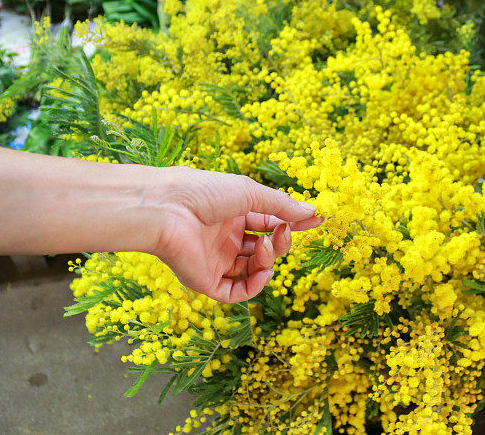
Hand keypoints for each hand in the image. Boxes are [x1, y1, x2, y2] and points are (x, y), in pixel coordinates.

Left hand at [151, 167, 321, 302]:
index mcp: (233, 215)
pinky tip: (263, 273)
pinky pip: (236, 292)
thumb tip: (311, 212)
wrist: (167, 207)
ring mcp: (216, 261)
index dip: (292, 224)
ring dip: (269, 261)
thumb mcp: (250, 193)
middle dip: (280, 243)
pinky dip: (255, 286)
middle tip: (282, 232)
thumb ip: (281, 206)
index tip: (317, 221)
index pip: (269, 224)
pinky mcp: (205, 281)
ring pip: (253, 271)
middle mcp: (225, 239)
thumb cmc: (204, 192)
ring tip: (266, 246)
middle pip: (264, 249)